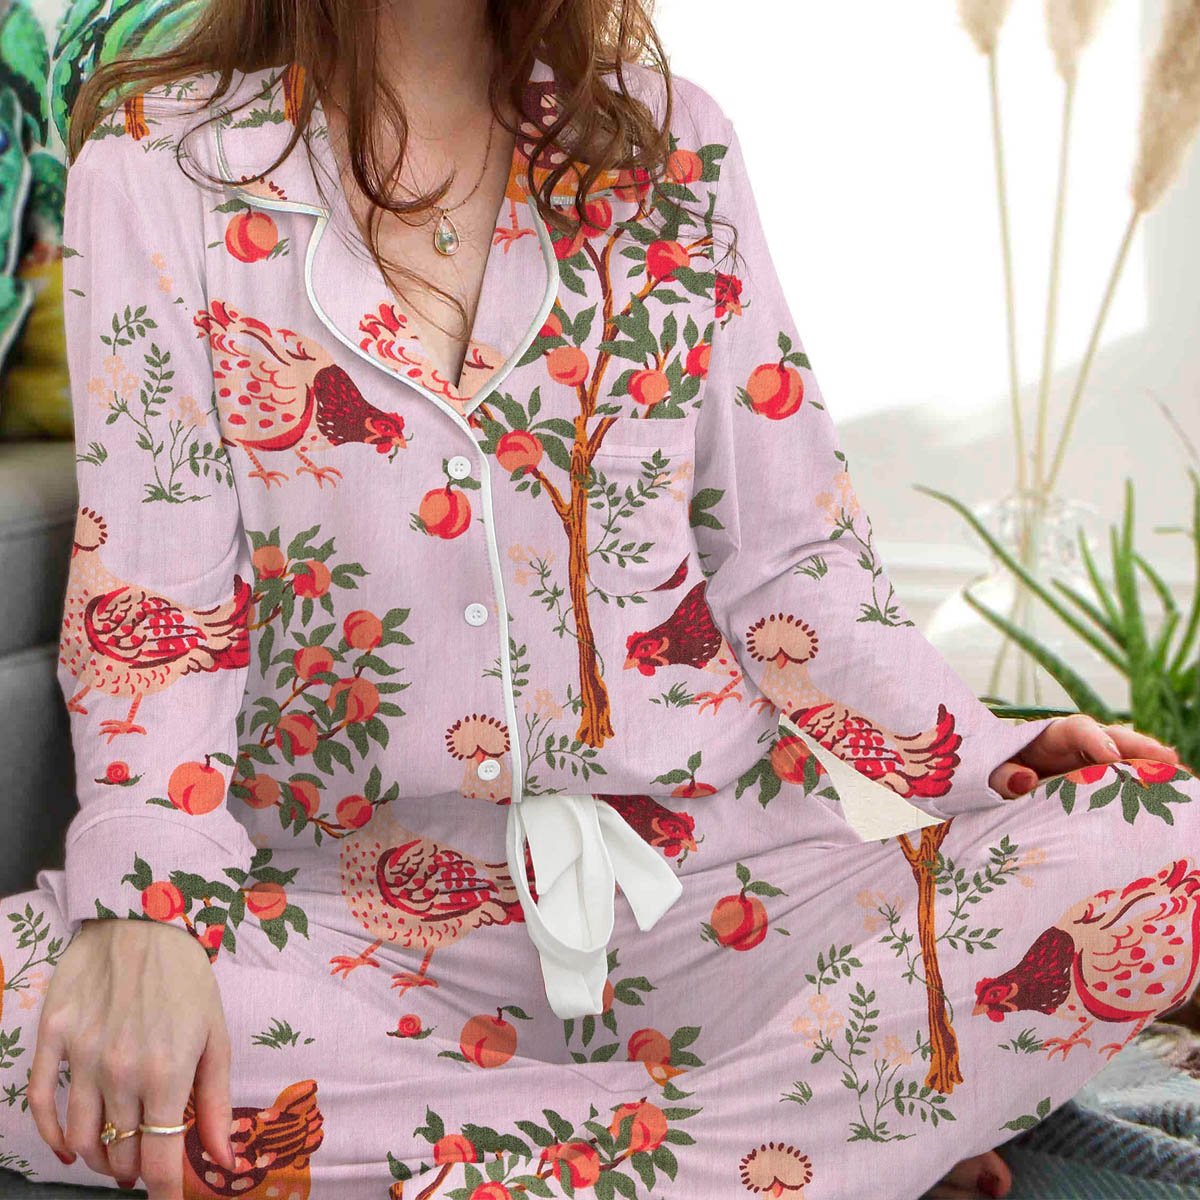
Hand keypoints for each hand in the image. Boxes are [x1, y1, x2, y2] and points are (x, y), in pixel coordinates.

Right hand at [28, 917, 236, 1199]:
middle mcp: (120, 1071)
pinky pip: (42, 1104)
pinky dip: (52, 1136)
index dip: (164, 1193)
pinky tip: (69, 1147)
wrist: (144, 919)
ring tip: (118, 1154)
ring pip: (81, 1139)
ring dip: (101, 1157)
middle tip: (149, 1159)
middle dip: (136, 1168)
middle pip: (118, 1153)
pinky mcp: (53, 1038)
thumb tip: (227, 1160)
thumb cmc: (188, 978)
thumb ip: (216, 1102)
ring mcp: (81, 1056)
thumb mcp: (216, 1036)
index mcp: (168, 1072)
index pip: (157, 1161)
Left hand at [988, 712, 1180, 798]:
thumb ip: (1001, 775)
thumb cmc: (997, 775)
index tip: (1111, 757)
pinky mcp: (1105, 781)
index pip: (1076, 729)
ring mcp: (1096, 762)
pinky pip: (1131, 779)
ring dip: (1156, 767)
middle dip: (1140, 747)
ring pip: (1130, 758)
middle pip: (1114, 737)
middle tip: (1167, 761)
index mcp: (1050, 737)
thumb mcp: (990, 773)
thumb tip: (1024, 779)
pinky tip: (1178, 795)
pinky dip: (1153, 785)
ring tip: (1184, 778)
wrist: (1002, 783)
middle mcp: (1079, 744)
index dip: (1095, 740)